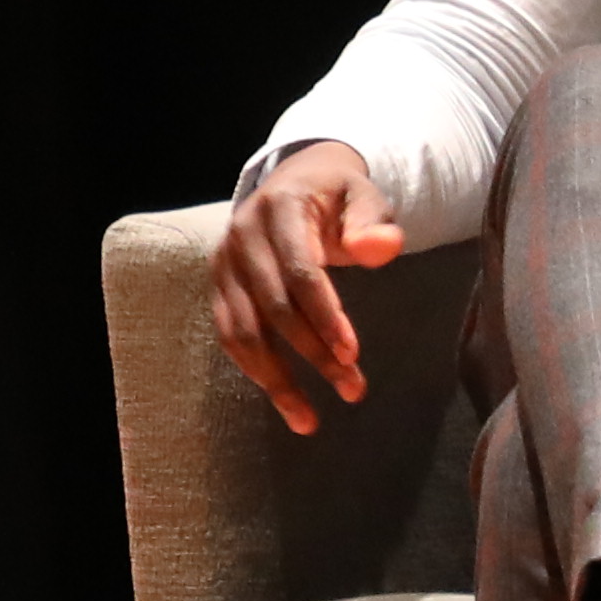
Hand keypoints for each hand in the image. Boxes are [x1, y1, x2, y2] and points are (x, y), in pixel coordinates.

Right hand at [208, 142, 406, 438]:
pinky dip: (255, 371)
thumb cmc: (337, 196)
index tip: (352, 354)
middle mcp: (241, 236)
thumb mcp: (364, 196)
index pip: (300, 270)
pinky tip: (284, 399)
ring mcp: (224, 264)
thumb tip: (381, 249)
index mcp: (278, 208)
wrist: (294, 180)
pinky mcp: (219, 288)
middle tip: (353, 390)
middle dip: (312, 355)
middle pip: (272, 308)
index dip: (325, 316)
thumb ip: (373, 222)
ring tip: (308, 421)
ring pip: (242, 332)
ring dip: (276, 380)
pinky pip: (230, 337)